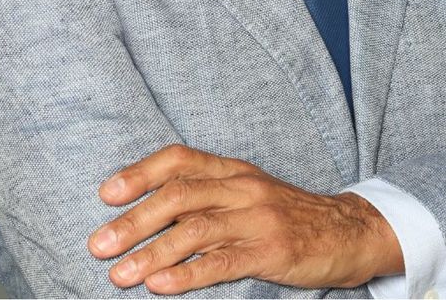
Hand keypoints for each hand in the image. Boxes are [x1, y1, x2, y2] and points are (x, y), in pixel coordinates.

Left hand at [87, 144, 403, 293]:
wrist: (348, 230)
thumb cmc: (287, 214)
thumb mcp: (247, 192)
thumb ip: (207, 196)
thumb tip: (149, 212)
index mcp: (232, 169)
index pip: (179, 159)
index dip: (140, 172)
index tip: (106, 193)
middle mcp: (241, 186)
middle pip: (179, 194)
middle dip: (134, 219)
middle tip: (98, 244)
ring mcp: (257, 217)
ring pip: (195, 229)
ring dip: (151, 252)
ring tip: (119, 274)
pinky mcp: (271, 250)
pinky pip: (223, 261)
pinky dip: (188, 274)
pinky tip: (161, 285)